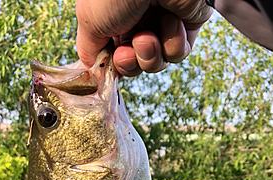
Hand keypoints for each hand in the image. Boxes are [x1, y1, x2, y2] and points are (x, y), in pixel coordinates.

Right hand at [76, 0, 211, 75]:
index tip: (107, 69)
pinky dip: (172, 45)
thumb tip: (91, 70)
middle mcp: (136, 18)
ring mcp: (160, 22)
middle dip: (129, 64)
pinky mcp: (185, 25)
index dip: (111, 65)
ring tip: (148, 38)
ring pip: (155, 62)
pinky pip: (177, 53)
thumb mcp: (89, 20)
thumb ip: (87, 49)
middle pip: (133, 63)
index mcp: (111, 15)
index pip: (112, 54)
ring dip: (149, 57)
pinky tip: (170, 22)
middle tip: (127, 53)